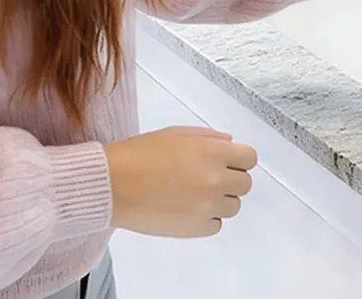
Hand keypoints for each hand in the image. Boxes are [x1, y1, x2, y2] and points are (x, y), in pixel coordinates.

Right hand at [106, 126, 257, 237]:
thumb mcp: (175, 134)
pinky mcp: (196, 228)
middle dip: (230, 180)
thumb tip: (231, 143)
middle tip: (206, 179)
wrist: (112, 185)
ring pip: (233, 206)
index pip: (250, 158)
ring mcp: (207, 206)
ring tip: (192, 195)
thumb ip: (208, 137)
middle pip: (245, 184)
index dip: (238, 160)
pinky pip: (216, 225)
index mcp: (212, 152)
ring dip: (219, 200)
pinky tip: (185, 209)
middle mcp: (216, 179)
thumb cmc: (139, 154)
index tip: (226, 162)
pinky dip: (206, 218)